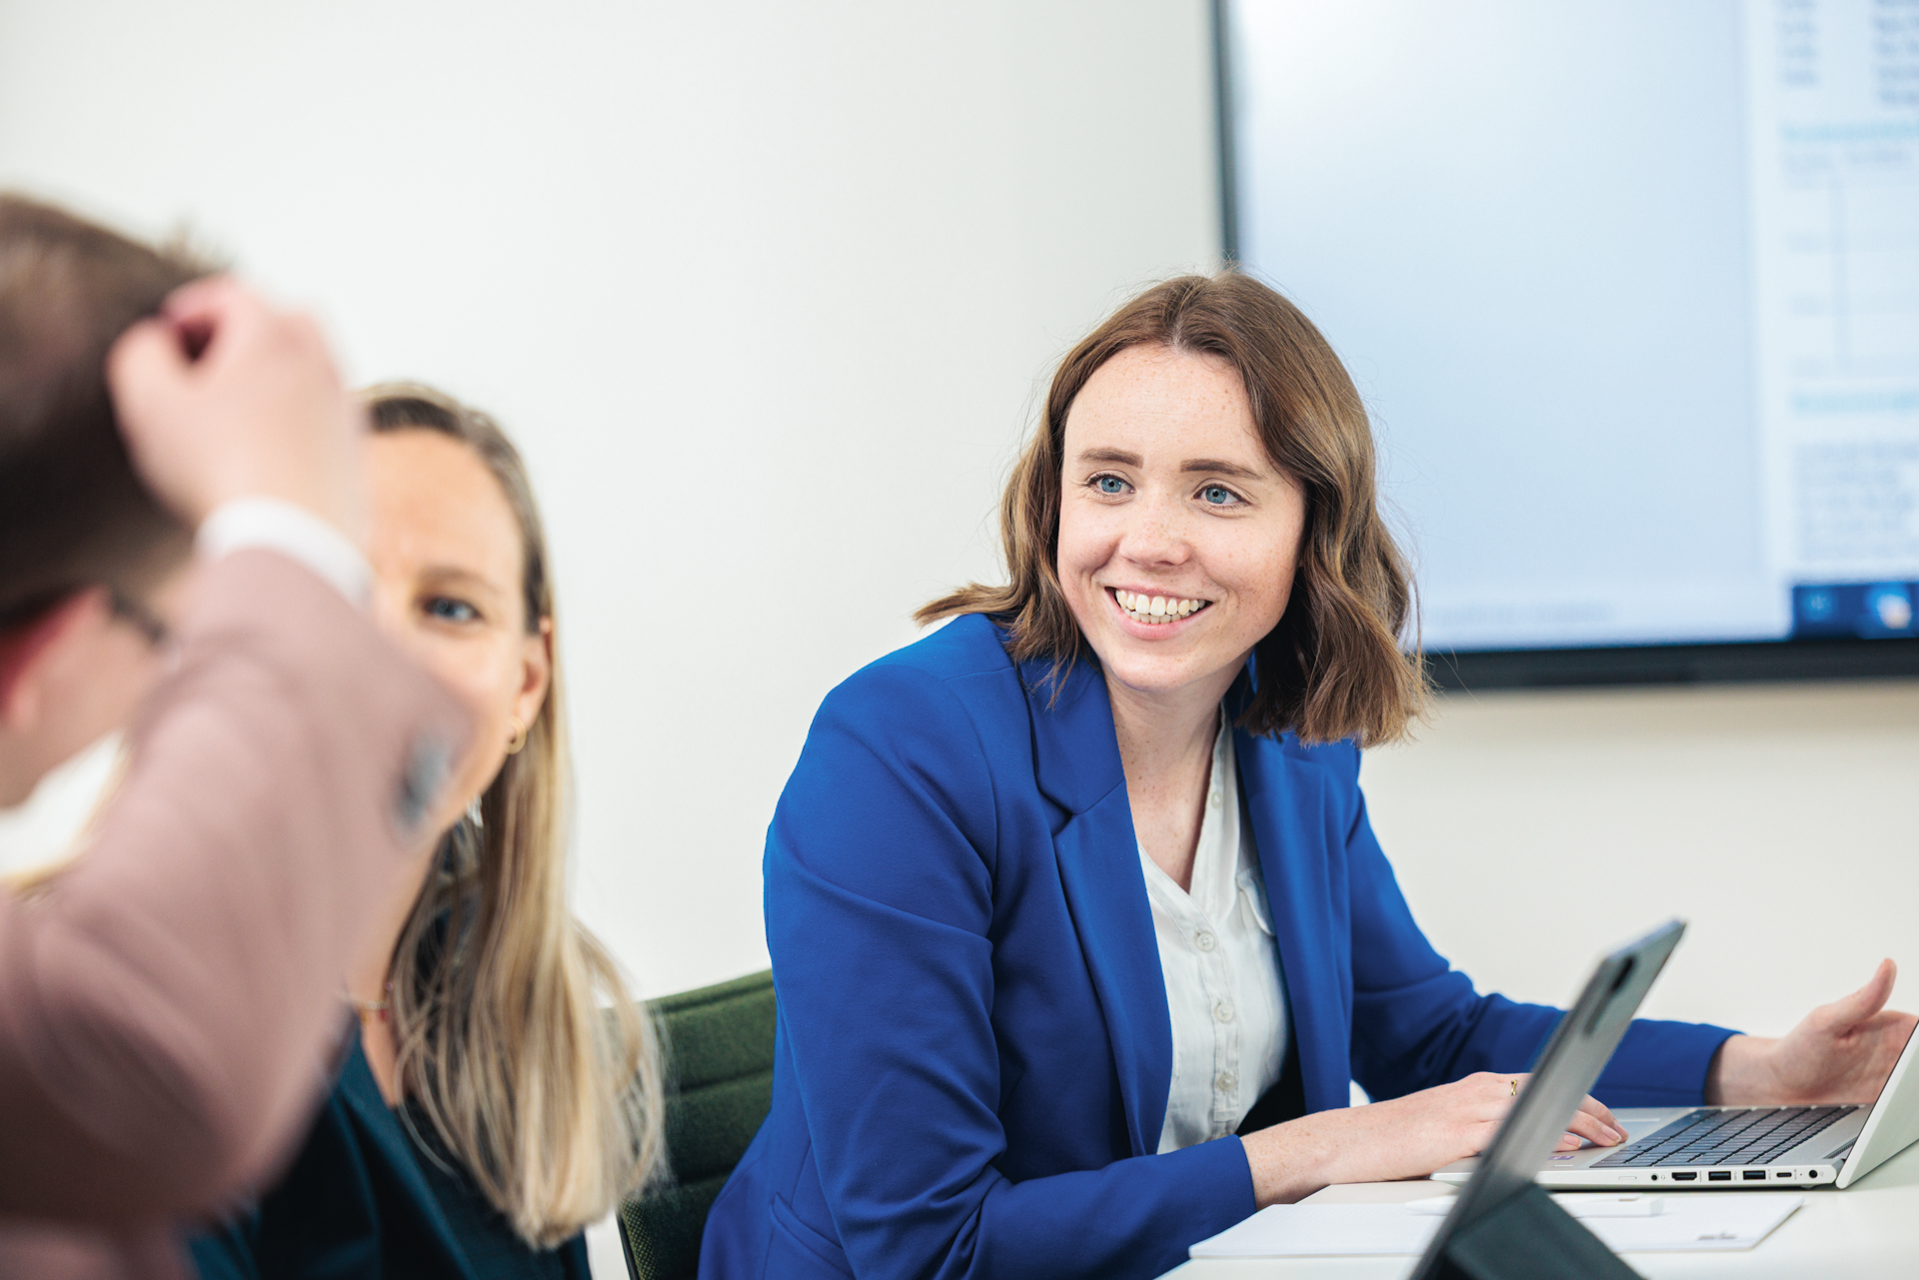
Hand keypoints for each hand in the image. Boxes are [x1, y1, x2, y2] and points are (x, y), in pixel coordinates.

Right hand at [106, 275, 367, 539]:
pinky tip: (266, 446)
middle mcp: (323, 367)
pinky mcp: (356, 456)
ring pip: (317, 368)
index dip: (191, 306)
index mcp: (274, 339)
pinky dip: (297, 415)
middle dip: (247, 327)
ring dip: (276, 372)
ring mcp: (347, 412)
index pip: (234, 294)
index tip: (165, 335)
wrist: (294, 541)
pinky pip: (327, 417)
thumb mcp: (150, 403)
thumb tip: (154, 342)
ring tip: (234, 404)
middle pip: (291, 318)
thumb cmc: (220, 469)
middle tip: (208, 358)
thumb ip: (140, 355)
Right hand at [1241, 1072, 1624, 1206]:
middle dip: (1590, 1108)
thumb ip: (1483, 1129)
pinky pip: (1509, 1130)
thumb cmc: (1390, 1140)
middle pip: (1547, 1090)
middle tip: (1619, 1128)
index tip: (1606, 1116)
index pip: (1539, 1084)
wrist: (1345, 1142)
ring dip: (1580, 1120)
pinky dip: (1543, 1133)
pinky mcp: (1456, 1133)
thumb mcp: (1445, 1128)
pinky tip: (1566, 1145)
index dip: (1579, 1099)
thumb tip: (1522, 1143)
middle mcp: (1475, 1090)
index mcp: (1475, 1087)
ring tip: (1609, 1136)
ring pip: (1536, 1105)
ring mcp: (1466, 1109)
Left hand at [1707, 960, 1916, 1106]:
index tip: (1917, 1045)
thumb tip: (1887, 966)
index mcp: (1887, 1024)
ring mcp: (1892, 1072)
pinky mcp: (1888, 1095)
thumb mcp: (1829, 1020)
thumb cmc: (1800, 1047)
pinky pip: (1911, 1096)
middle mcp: (1894, 1047)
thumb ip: (1862, 1000)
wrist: (1783, 1081)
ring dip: (1918, 1079)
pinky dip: (1914, 1097)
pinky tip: (1913, 1100)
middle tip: (1914, 1067)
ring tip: (1911, 1083)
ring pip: (1918, 1074)